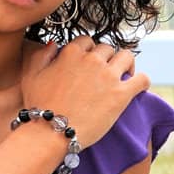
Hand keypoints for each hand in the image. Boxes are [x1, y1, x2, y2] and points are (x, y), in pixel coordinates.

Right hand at [18, 34, 149, 150]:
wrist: (51, 133)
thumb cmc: (39, 108)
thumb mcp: (31, 77)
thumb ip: (42, 55)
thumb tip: (55, 44)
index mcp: (72, 53)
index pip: (87, 41)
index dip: (88, 52)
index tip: (88, 63)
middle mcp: (92, 60)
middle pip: (107, 49)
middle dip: (106, 59)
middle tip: (104, 74)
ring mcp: (108, 76)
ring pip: (127, 57)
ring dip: (126, 64)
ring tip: (124, 75)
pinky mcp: (121, 94)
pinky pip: (142, 79)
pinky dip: (142, 81)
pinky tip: (139, 87)